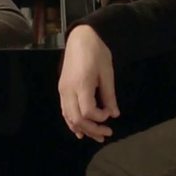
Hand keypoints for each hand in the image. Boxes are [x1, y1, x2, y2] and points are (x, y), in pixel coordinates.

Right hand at [57, 26, 118, 141]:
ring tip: (96, 136)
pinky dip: (72, 122)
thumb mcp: (107, 73)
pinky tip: (80, 130)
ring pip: (68, 117)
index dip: (100, 117)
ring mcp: (63, 90)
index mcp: (81, 84)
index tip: (110, 113)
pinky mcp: (62, 89)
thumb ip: (109, 95)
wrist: (80, 38)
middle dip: (92, 129)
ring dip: (82, 129)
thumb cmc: (97, 53)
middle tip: (107, 134)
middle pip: (76, 119)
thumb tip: (114, 114)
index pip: (88, 111)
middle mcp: (68, 90)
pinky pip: (64, 111)